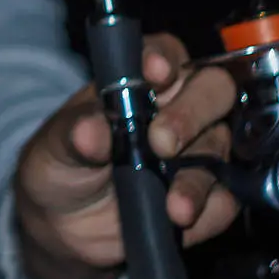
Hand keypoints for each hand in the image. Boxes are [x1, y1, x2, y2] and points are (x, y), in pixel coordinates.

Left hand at [13, 33, 239, 278]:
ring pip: (220, 145)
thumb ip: (74, 134)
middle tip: (162, 143)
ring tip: (174, 205)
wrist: (65, 225)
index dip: (163, 59)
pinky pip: (223, 198)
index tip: (154, 73)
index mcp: (140, 79)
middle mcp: (179, 106)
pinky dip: (205, 208)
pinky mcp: (209, 194)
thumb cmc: (62, 165)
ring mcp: (199, 150)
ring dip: (197, 175)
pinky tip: (180, 217)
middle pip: (213, 89)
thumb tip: (91, 131)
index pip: (164, 53)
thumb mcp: (55, 145)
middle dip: (190, 113)